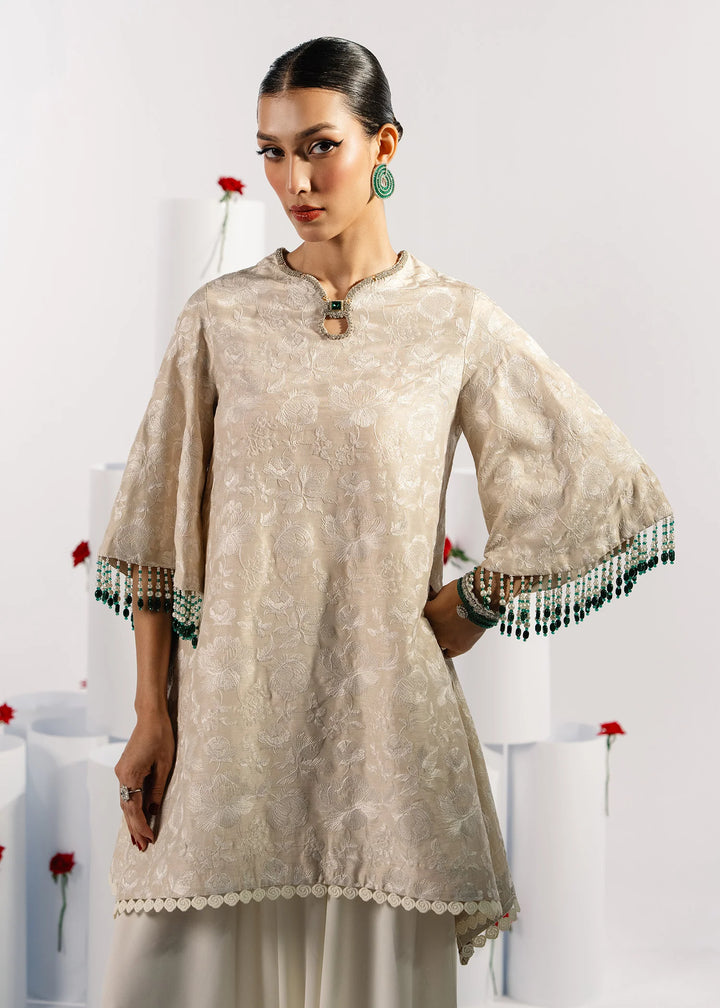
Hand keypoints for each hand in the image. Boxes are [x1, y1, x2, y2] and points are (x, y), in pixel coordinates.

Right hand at [114, 710, 175, 851]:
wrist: (150, 716)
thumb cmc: (161, 736)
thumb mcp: (165, 765)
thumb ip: (157, 789)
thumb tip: (152, 811)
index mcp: (129, 775)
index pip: (134, 808)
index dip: (141, 826)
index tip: (150, 840)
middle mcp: (121, 775)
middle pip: (126, 809)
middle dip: (134, 829)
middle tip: (143, 848)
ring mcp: (121, 772)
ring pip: (125, 802)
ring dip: (132, 821)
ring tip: (139, 840)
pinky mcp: (125, 768)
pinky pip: (127, 793)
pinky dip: (131, 808)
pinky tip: (136, 818)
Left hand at [423, 579, 487, 658]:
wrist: (480, 599)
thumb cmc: (462, 591)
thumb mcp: (442, 592)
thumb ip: (434, 599)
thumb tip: (431, 598)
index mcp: (426, 613)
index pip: (417, 617)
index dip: (423, 615)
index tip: (426, 614)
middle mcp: (432, 629)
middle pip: (425, 633)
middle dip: (428, 628)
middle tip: (434, 624)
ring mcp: (444, 640)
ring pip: (435, 644)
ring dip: (437, 639)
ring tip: (441, 635)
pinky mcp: (458, 647)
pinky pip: (448, 654)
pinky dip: (446, 650)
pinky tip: (445, 647)